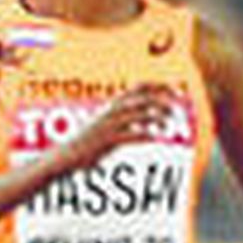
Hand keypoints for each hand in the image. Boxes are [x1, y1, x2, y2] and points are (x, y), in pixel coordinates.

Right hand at [59, 83, 176, 171]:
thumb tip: (145, 117)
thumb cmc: (86, 143)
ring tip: (169, 123)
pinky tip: (155, 136)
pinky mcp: (107, 142)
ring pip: (138, 114)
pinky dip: (144, 133)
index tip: (177, 92)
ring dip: (157, 116)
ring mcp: (109, 126)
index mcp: (112, 106)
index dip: (159, 86)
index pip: (139, 87)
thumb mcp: (104, 125)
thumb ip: (123, 118)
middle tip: (177, 108)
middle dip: (162, 100)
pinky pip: (130, 134)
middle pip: (142, 98)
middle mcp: (112, 112)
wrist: (65, 156)